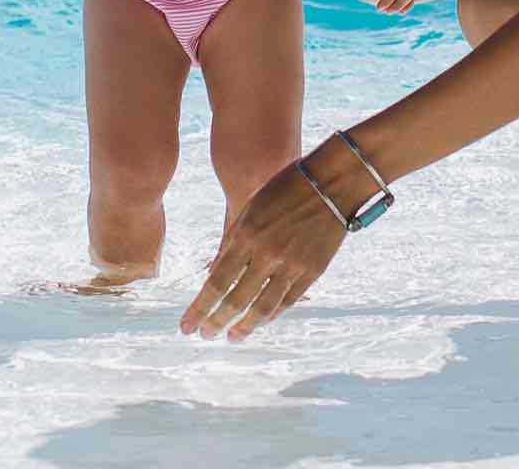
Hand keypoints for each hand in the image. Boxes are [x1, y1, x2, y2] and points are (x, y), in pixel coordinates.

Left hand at [180, 137, 378, 341]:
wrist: (332, 181)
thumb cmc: (285, 187)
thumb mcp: (250, 207)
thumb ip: (233, 240)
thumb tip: (215, 271)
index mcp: (246, 235)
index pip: (216, 283)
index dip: (200, 308)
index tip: (186, 326)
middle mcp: (267, 254)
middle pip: (235, 300)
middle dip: (216, 322)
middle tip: (205, 336)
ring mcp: (292, 264)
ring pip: (263, 308)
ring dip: (244, 327)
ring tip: (231, 338)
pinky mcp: (313, 270)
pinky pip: (288, 301)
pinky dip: (271, 314)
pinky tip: (259, 322)